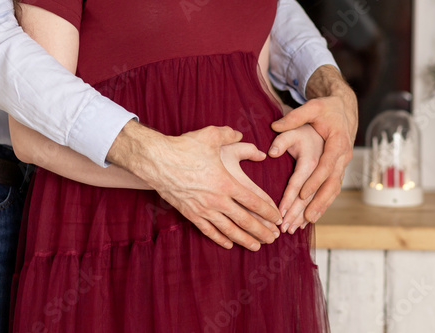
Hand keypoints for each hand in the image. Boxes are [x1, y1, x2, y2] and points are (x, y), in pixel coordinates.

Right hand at [107, 122, 281, 250]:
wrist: (156, 161)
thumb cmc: (184, 148)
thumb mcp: (210, 135)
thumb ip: (230, 135)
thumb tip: (240, 134)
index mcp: (226, 182)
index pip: (254, 202)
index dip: (268, 212)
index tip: (277, 219)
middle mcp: (217, 200)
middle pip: (245, 220)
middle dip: (262, 231)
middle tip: (274, 238)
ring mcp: (203, 209)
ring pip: (228, 230)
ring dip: (245, 240)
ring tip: (257, 247)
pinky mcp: (190, 213)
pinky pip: (208, 230)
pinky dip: (220, 239)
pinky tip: (229, 244)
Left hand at [271, 65, 356, 223]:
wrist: (343, 110)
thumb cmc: (325, 110)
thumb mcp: (311, 108)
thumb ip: (293, 118)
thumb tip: (274, 128)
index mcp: (335, 144)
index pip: (322, 168)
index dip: (312, 183)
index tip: (299, 197)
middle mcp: (340, 159)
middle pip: (328, 187)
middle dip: (313, 205)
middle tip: (299, 221)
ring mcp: (341, 167)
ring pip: (331, 192)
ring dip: (317, 209)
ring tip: (302, 225)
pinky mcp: (337, 171)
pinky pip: (331, 192)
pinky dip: (321, 205)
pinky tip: (310, 218)